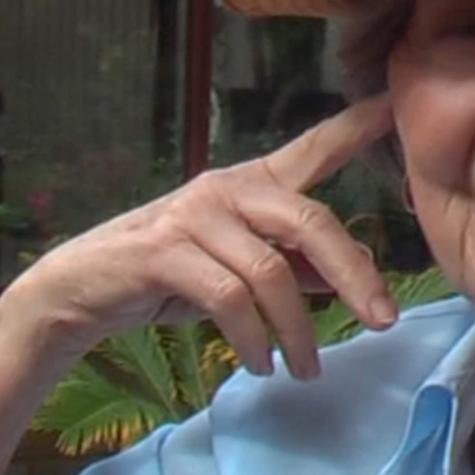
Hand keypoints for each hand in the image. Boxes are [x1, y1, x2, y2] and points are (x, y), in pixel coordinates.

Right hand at [2, 97, 399, 379]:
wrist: (80, 293)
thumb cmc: (167, 277)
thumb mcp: (241, 269)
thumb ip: (294, 265)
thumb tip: (353, 274)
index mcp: (252, 184)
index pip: (314, 148)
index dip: (356, 127)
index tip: (395, 106)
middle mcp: (227, 188)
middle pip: (311, 222)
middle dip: (354, 274)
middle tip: (383, 321)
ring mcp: (194, 216)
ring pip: (271, 273)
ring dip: (296, 330)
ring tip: (305, 368)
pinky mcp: (165, 252)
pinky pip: (230, 300)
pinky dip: (254, 340)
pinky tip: (260, 364)